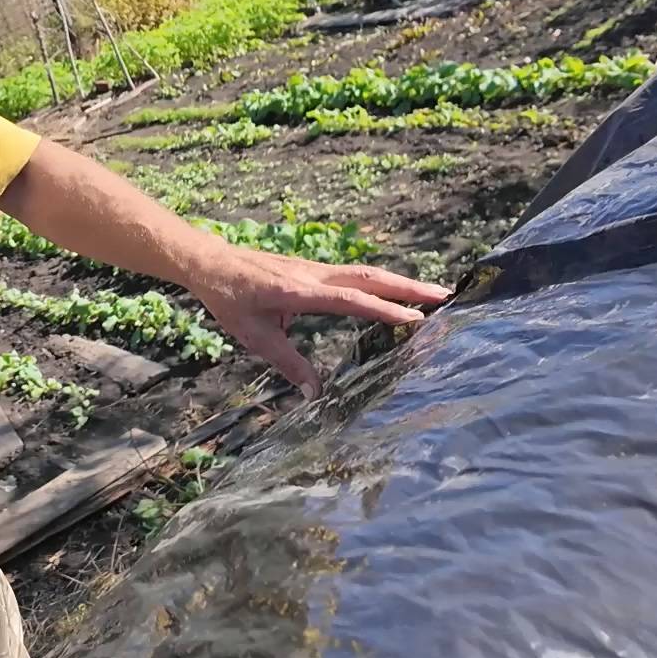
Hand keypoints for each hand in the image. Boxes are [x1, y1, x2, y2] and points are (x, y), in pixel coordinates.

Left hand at [190, 247, 450, 398]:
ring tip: (434, 293)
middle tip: (445, 296)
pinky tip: (397, 292)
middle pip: (369, 278)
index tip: (415, 320)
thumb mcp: (254, 336)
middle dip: (408, 287)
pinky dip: (381, 282)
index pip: (349, 300)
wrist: (211, 262)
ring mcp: (316, 268)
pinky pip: (355, 274)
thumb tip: (316, 396)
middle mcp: (314, 275)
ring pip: (366, 273)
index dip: (383, 310)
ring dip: (400, 282)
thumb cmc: (229, 300)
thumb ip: (288, 364)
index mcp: (299, 291)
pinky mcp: (314, 269)